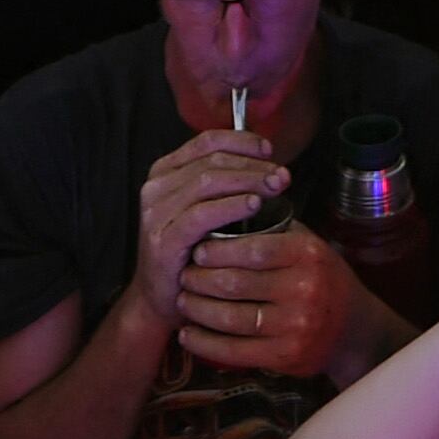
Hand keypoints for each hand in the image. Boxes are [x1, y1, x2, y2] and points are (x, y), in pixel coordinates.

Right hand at [134, 126, 284, 325]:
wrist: (162, 298)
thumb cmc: (191, 252)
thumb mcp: (205, 209)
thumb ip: (224, 184)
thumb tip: (268, 163)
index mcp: (165, 172)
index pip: (207, 141)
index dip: (242, 141)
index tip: (269, 151)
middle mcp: (157, 187)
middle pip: (212, 160)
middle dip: (252, 164)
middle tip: (282, 174)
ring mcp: (156, 212)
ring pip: (208, 181)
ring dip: (248, 181)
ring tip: (275, 187)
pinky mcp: (163, 239)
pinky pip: (202, 214)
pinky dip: (232, 206)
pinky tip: (255, 205)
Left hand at [177, 219, 357, 374]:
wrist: (353, 328)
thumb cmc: (321, 278)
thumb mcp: (309, 245)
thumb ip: (273, 230)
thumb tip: (226, 211)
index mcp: (307, 255)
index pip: (253, 249)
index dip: (218, 251)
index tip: (197, 249)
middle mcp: (304, 290)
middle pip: (234, 283)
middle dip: (199, 279)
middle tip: (183, 274)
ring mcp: (295, 326)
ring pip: (229, 318)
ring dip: (197, 309)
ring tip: (183, 300)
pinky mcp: (285, 356)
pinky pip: (233, 351)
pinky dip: (203, 342)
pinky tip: (188, 333)